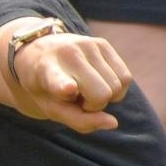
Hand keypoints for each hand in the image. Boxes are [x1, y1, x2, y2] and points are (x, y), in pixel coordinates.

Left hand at [9, 29, 131, 132]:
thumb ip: (80, 121)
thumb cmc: (46, 88)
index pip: (58, 80)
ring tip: (85, 88)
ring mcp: (86, 44)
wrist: (40, 54)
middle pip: (102, 94)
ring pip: (117, 86)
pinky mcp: (102, 43)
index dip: (64, 86)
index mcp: (45, 71)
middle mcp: (67, 53)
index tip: (68, 88)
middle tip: (78, 100)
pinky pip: (126, 77)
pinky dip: (116, 87)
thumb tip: (113, 122)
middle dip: (95, 106)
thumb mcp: (53, 109)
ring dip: (106, 95)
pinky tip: (98, 82)